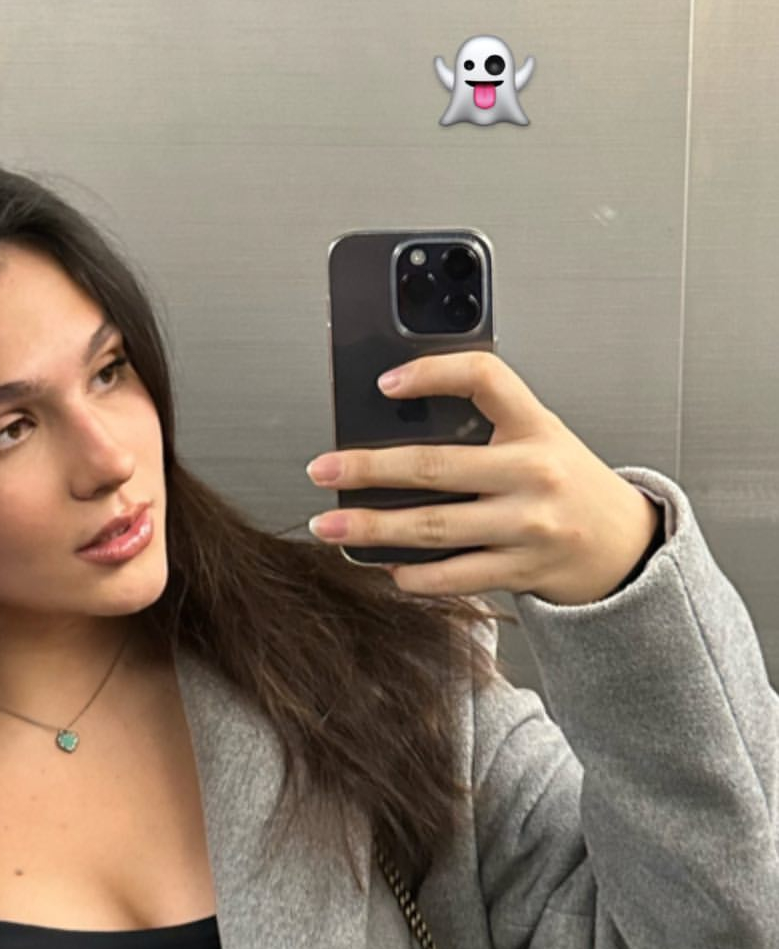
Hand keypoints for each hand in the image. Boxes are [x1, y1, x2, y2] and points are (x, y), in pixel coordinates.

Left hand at [305, 350, 660, 606]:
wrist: (625, 545)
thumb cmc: (570, 485)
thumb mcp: (540, 437)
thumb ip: (485, 427)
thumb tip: (399, 425)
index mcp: (536, 425)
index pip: (484, 379)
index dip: (432, 373)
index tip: (386, 383)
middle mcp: (534, 472)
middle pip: (435, 467)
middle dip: (368, 469)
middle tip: (323, 469)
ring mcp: (528, 525)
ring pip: (434, 527)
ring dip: (373, 528)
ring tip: (330, 524)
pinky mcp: (522, 569)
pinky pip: (455, 575)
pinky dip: (413, 574)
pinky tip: (385, 566)